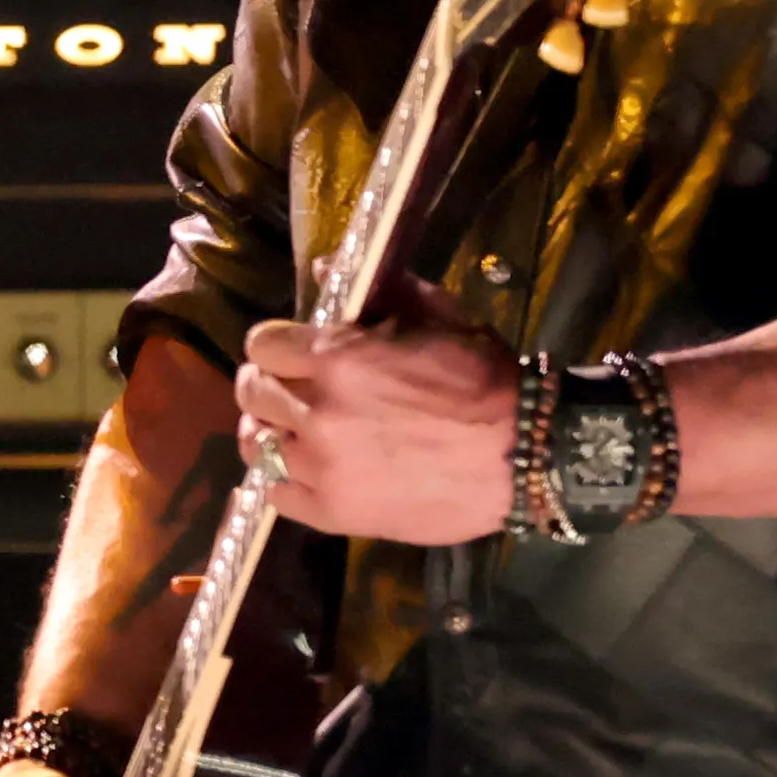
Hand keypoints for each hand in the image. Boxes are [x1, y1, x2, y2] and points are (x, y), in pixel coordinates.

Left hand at [234, 285, 516, 543]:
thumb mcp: (438, 320)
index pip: (263, 344)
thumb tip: (326, 265)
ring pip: (254, 441)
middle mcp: (317, 410)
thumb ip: (379, 293)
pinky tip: (307, 469)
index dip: (278, 345)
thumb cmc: (485, 382)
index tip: (294, 352)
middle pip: (252, 390)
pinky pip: (274, 492)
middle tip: (293, 389)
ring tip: (295, 430)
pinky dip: (283, 478)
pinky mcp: (332, 511)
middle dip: (269, 382)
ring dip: (270, 429)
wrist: (524, 457)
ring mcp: (320, 465)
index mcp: (338, 358)